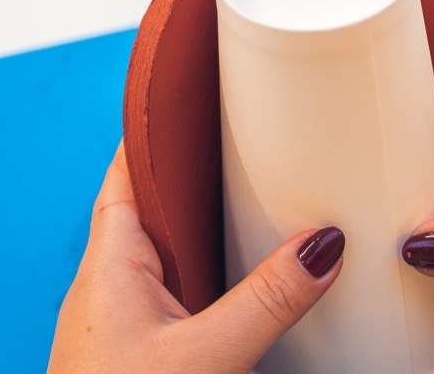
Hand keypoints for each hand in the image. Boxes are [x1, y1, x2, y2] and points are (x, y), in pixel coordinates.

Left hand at [49, 145, 343, 372]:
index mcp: (111, 260)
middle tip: (250, 135)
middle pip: (156, 199)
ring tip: (261, 193)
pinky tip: (249, 272)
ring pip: (173, 244)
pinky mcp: (148, 343)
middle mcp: (114, 277)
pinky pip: (185, 284)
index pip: (128, 166)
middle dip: (201, 169)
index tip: (197, 88)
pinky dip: (216, 267)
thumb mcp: (204, 356)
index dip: (159, 123)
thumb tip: (323, 247)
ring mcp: (130, 311)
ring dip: (210, 221)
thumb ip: (267, 301)